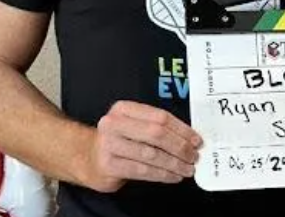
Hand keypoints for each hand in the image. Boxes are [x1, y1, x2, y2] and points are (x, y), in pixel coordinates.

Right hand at [87, 100, 201, 191]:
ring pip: (151, 154)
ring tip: (187, 169)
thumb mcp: (134, 125)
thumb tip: (190, 138)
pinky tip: (173, 176)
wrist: (88, 158)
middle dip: (179, 147)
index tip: (196, 140)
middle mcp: (114, 123)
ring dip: (173, 163)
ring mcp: (109, 144)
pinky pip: (142, 171)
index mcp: (124, 108)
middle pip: (156, 134)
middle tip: (193, 156)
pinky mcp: (109, 165)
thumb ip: (156, 127)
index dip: (182, 129)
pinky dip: (162, 174)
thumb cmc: (119, 140)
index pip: (160, 117)